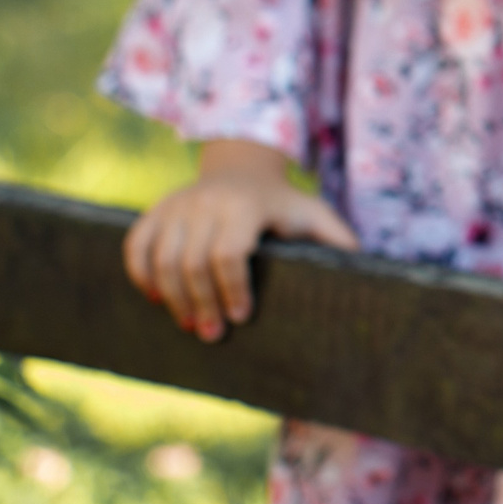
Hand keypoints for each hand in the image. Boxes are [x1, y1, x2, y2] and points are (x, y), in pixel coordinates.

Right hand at [121, 138, 358, 340]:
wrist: (243, 168)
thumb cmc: (283, 204)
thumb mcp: (313, 214)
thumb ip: (336, 240)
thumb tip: (366, 273)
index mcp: (245, 206)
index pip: (229, 254)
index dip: (232, 290)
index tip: (242, 317)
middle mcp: (205, 202)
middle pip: (193, 264)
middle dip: (202, 304)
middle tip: (213, 334)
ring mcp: (176, 205)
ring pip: (162, 260)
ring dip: (173, 299)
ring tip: (190, 325)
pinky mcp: (154, 211)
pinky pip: (136, 247)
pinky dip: (141, 275)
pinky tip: (157, 298)